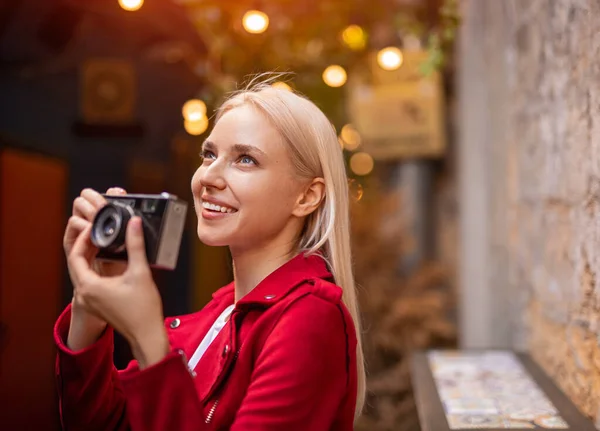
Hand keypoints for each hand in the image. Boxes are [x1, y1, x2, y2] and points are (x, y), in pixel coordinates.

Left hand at [64, 187, 127, 349]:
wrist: (146, 334)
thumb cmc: (143, 310)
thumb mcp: (140, 272)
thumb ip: (135, 245)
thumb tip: (133, 224)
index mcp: (89, 287)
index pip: (75, 255)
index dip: (83, 239)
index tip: (94, 228)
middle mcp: (84, 295)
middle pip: (75, 263)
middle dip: (85, 246)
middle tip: (97, 232)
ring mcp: (88, 301)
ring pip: (80, 272)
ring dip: (88, 257)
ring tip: (101, 242)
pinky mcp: (95, 305)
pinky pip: (87, 282)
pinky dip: (93, 269)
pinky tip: (106, 261)